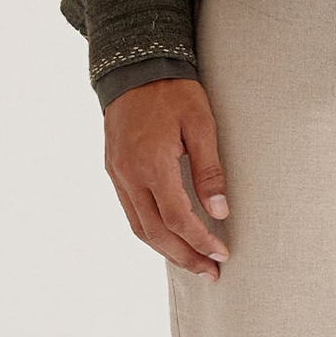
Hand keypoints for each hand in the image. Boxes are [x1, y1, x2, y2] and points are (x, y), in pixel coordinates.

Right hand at [103, 77, 231, 278]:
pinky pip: (130, 211)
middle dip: (184, 256)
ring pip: (139, 227)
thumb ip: (209, 169)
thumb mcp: (200, 123)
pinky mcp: (113, 169)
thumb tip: (220, 211)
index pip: (178, 219)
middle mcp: (129, 175)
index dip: (201, 240)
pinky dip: (149, 230)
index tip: (222, 253)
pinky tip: (167, 234)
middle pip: (156, 233)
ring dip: (165, 249)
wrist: (136, 64)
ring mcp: (117, 174)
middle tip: (209, 272)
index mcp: (152, 164)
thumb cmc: (173, 90)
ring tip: (191, 261)